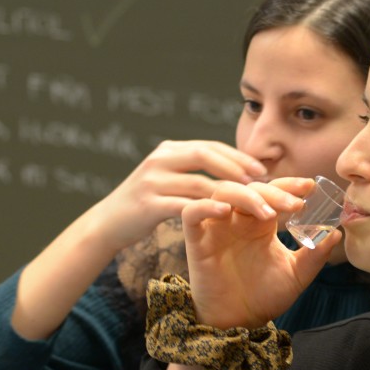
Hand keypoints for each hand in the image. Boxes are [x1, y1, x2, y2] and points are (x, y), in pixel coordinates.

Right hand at [88, 140, 265, 251]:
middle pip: (204, 156)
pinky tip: (225, 212)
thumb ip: (193, 170)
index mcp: (168, 151)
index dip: (237, 156)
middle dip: (237, 167)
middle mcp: (160, 160)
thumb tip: (233, 170)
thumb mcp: (167, 178)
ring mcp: (152, 181)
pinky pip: (182, 204)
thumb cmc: (145, 202)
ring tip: (254, 201)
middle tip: (261, 181)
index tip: (261, 169)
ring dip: (230, 192)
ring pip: (198, 182)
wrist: (107, 223)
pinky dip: (206, 207)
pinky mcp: (148, 204)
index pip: (209, 146)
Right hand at [180, 178, 342, 328]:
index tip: (310, 186)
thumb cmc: (265, 297)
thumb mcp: (297, 275)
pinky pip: (191, 213)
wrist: (239, 322)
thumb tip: (336, 233)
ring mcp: (216, 228)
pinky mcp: (196, 241)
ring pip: (223, 192)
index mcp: (261, 223)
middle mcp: (238, 220)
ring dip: (247, 196)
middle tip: (295, 204)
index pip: (274, 191)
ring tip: (268, 213)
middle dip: (275, 192)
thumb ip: (315, 254)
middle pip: (252, 188)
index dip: (289, 184)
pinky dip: (205, 206)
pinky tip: (224, 211)